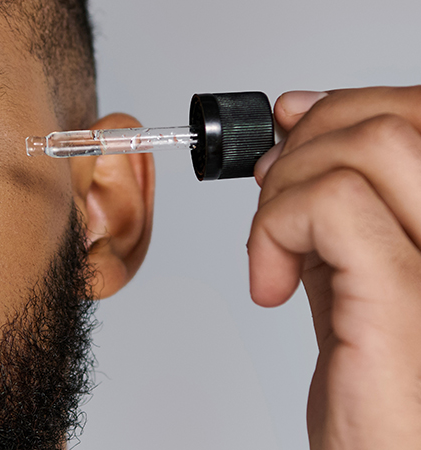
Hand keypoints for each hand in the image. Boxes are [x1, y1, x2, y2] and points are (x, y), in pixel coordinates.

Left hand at [248, 87, 420, 449]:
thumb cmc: (385, 393)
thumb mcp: (362, 279)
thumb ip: (341, 210)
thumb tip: (297, 132)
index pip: (419, 117)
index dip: (348, 107)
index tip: (293, 128)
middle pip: (395, 122)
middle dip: (308, 139)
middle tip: (273, 192)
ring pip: (368, 148)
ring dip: (288, 185)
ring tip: (273, 246)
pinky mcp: (407, 299)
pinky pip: (334, 205)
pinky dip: (275, 227)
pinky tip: (271, 282)